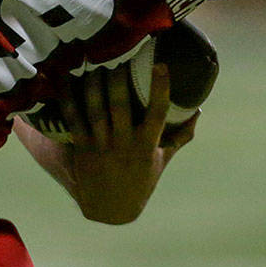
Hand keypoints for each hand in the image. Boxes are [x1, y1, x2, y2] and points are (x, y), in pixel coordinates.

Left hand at [59, 63, 176, 224]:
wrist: (111, 209)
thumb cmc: (141, 181)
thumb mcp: (163, 160)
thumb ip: (180, 135)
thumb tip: (198, 111)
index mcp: (146, 145)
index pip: (157, 113)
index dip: (160, 88)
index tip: (161, 64)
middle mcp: (123, 144)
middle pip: (120, 106)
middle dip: (118, 79)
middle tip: (118, 56)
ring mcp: (101, 146)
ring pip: (95, 109)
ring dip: (94, 83)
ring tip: (95, 62)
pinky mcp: (82, 149)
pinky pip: (74, 118)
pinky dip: (69, 97)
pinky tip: (66, 78)